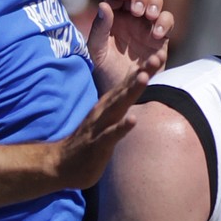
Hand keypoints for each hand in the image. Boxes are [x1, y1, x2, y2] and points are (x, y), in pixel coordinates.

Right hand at [52, 65, 151, 192]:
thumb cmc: (89, 142)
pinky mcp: (97, 145)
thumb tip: (134, 85)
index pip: (127, 84)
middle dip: (141, 74)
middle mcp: (104, 112)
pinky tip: (133, 120)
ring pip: (118, 107)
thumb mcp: (107, 118)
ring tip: (144, 78)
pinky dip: (122, 127)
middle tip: (156, 58)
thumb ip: (120, 102)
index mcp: (108, 105)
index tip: (159, 56)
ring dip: (131, 92)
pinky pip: (111, 135)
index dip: (143, 70)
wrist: (61, 164)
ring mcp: (100, 127)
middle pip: (125, 89)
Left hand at [89, 0, 172, 91]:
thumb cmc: (103, 74)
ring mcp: (146, 26)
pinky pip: (167, 22)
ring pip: (156, 2)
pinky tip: (156, 34)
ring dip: (154, 4)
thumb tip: (104, 5)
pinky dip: (165, 23)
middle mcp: (130, 17)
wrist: (120, 96)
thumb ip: (99, 29)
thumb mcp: (96, 52)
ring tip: (150, 17)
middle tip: (137, 11)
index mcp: (111, 16)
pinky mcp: (160, 39)